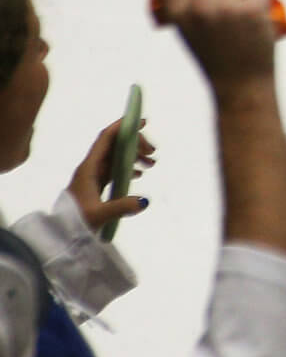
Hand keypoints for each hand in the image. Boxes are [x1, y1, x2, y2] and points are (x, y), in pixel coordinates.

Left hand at [67, 118, 153, 234]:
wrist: (60, 234)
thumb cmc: (75, 222)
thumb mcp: (99, 215)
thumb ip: (121, 207)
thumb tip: (145, 201)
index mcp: (88, 168)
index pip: (105, 139)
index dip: (123, 126)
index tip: (143, 122)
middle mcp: (90, 168)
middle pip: (114, 145)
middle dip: (135, 143)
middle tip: (154, 152)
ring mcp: (93, 176)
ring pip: (116, 157)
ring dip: (134, 155)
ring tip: (152, 163)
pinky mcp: (96, 185)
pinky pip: (115, 168)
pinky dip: (129, 166)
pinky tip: (139, 174)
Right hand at [159, 0, 279, 89]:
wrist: (240, 84)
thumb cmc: (216, 54)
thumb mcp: (191, 29)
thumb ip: (191, 3)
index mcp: (178, 13)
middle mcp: (199, 7)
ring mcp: (226, 7)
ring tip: (241, 21)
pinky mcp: (251, 9)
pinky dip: (261, 9)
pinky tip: (254, 29)